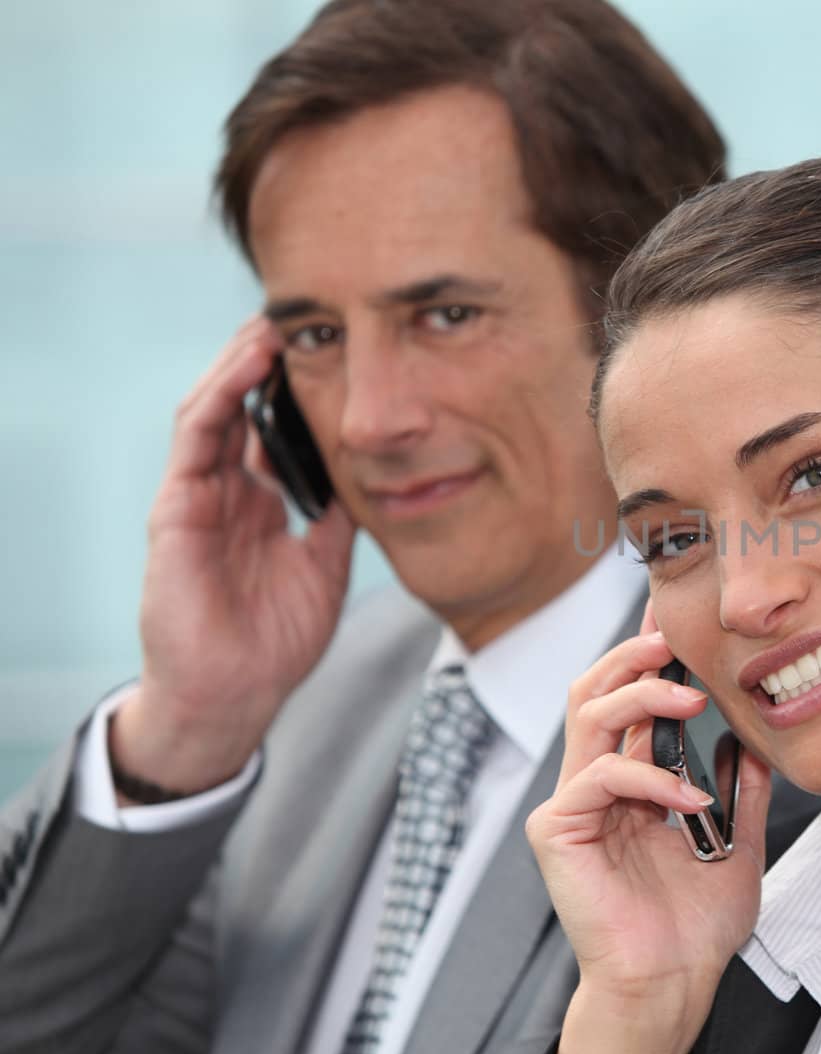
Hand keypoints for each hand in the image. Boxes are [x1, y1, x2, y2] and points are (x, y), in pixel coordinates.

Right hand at [115, 318, 355, 795]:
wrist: (235, 693)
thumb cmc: (275, 639)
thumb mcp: (325, 565)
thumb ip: (338, 516)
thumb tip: (373, 472)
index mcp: (257, 502)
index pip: (272, 428)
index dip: (297, 390)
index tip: (333, 352)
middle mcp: (224, 491)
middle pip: (241, 407)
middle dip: (266, 363)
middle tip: (305, 320)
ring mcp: (196, 496)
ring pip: (215, 409)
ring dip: (241, 364)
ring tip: (275, 325)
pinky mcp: (175, 508)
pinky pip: (197, 438)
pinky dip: (222, 396)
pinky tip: (249, 366)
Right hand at [526, 606, 770, 1053]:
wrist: (672, 981)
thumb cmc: (696, 922)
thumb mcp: (737, 841)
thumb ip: (740, 789)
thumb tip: (757, 738)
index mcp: (629, 779)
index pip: (628, 698)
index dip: (647, 656)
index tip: (681, 623)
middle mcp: (594, 783)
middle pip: (594, 689)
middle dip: (633, 654)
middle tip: (675, 639)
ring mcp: (571, 804)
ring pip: (589, 715)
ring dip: (641, 696)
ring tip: (691, 700)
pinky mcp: (557, 832)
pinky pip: (599, 779)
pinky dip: (649, 780)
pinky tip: (688, 801)